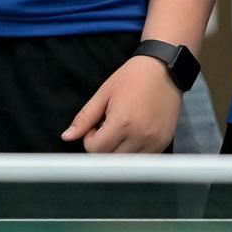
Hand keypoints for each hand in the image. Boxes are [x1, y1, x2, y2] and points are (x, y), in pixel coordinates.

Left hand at [61, 54, 180, 152]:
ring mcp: (154, 141)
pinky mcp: (164, 143)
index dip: (90, 139)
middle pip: (110, 159)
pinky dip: (134, 151)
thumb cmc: (133, 77)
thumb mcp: (104, 93)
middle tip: (108, 126)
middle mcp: (140, 136)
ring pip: (126, 162)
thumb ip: (85, 118)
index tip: (97, 124)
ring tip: (122, 129)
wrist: (164, 68)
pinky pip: (142, 159)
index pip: (95, 150)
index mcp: (122, 123)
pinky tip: (134, 132)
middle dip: (103, 146)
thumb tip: (67, 137)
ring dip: (118, 150)